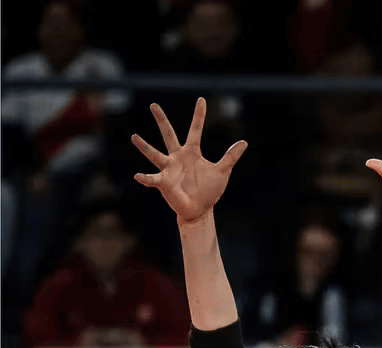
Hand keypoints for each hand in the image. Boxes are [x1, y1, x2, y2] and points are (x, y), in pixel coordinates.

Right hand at [132, 99, 246, 223]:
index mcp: (192, 152)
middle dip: (162, 120)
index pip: (195, 130)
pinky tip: (138, 176)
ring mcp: (169, 169)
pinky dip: (145, 178)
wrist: (199, 209)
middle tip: (154, 105)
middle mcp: (177, 157)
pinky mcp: (164, 183)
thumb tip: (244, 142)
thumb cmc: (209, 190)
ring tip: (134, 137)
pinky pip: (152, 179)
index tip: (201, 99)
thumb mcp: (222, 171)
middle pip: (168, 135)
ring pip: (154, 154)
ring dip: (144, 146)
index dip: (199, 115)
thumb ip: (230, 157)